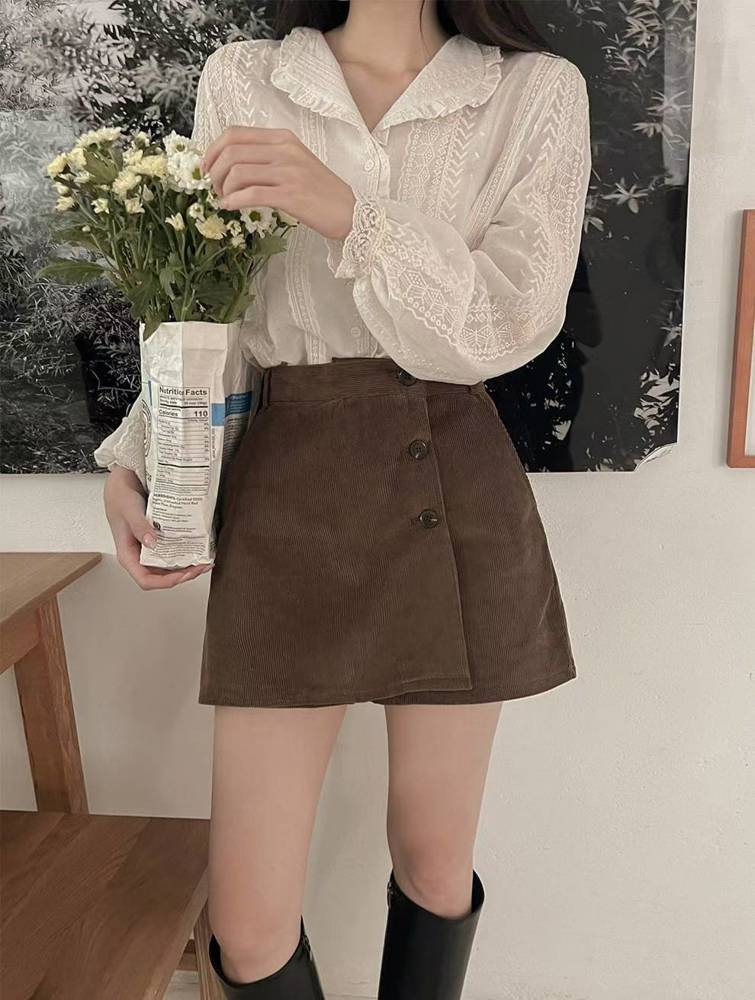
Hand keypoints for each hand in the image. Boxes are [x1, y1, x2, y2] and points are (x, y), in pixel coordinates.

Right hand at [103, 465, 211, 589]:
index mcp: (128, 555)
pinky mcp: (157, 538)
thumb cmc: (120, 496)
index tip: (185, 573)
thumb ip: (140, 526)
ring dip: (187, 565)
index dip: (167, 582)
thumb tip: (152, 543)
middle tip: (203, 565)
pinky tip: (197, 546)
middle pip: (161, 576)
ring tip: (205, 558)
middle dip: (184, 574)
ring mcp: (148, 548)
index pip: (146, 580)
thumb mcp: (129, 510)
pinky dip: (184, 552)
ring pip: (168, 566)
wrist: (122, 481)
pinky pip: (171, 551)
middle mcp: (138, 555)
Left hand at [201, 126, 356, 240]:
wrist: (350, 212)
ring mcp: (288, 172)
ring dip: (222, 188)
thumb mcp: (296, 163)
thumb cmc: (320, 192)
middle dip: (214, 172)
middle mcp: (284, 150)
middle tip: (214, 188)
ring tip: (223, 199)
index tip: (207, 167)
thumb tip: (233, 165)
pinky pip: (251, 194)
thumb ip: (269, 158)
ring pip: (237, 172)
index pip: (235, 134)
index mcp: (283, 138)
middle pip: (231, 152)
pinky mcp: (290, 195)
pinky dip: (234, 201)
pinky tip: (230, 207)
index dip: (213, 150)